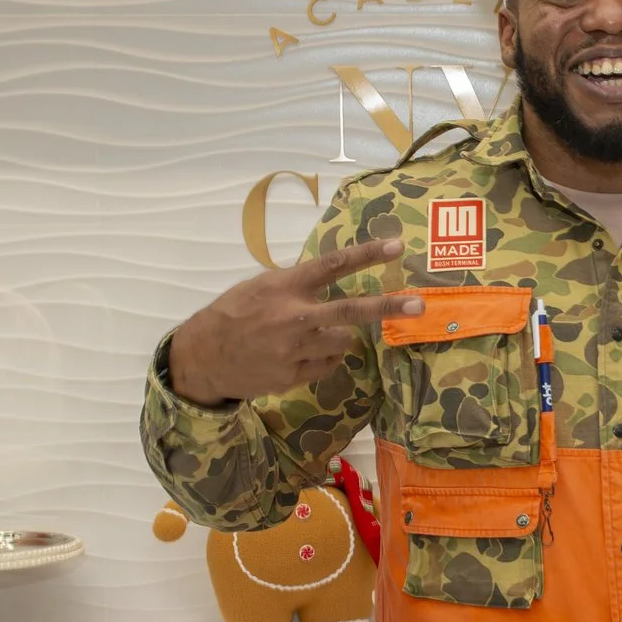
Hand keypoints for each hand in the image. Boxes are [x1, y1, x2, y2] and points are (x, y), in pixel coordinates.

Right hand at [167, 237, 422, 405]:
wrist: (203, 359)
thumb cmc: (231, 314)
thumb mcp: (259, 287)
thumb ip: (296, 285)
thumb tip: (330, 282)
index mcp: (285, 286)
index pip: (333, 264)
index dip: (367, 254)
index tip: (397, 246)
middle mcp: (294, 316)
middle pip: (350, 311)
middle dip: (388, 306)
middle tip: (418, 303)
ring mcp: (295, 349)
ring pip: (343, 342)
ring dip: (338, 337)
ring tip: (311, 334)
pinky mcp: (294, 376)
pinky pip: (329, 364)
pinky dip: (324, 357)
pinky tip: (300, 353)